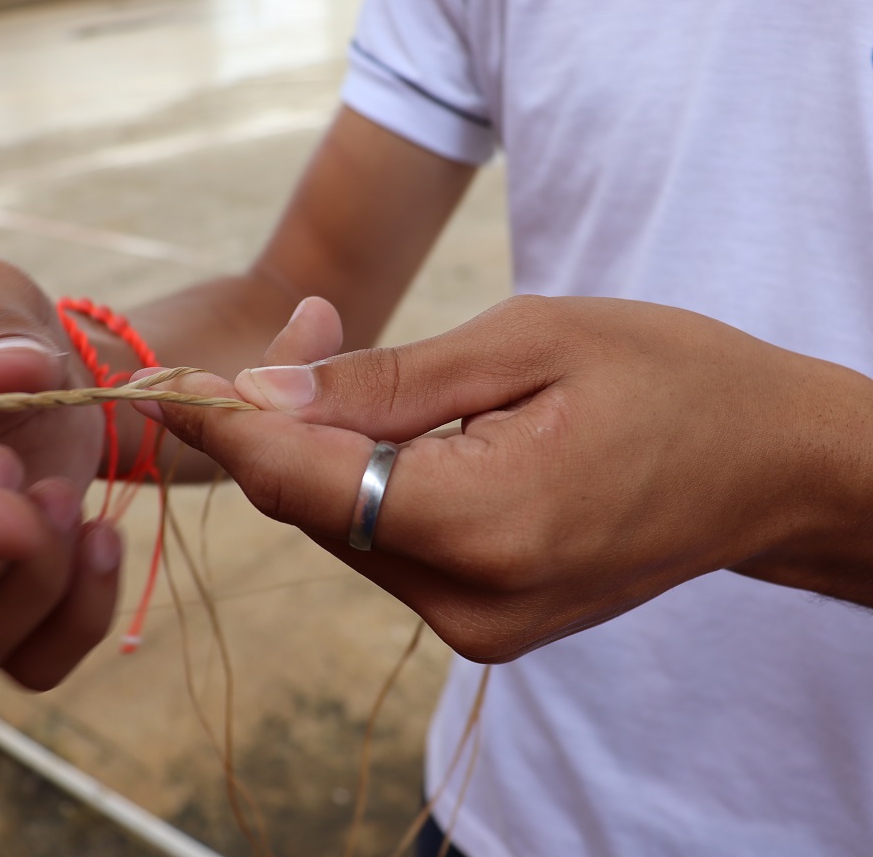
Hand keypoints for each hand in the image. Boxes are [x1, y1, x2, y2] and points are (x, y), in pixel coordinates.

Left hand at [142, 295, 872, 660]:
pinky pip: (388, 543)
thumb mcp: (527, 341)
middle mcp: (471, 602)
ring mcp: (478, 625)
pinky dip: (370, 480)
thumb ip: (385, 381)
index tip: (174, 378)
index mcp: (487, 527)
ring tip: (348, 354)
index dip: (229, 425)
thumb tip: (260, 392)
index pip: (304, 484)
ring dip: (327, 444)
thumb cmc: (674, 379)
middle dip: (285, 415)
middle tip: (307, 323)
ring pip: (346, 526)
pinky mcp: (485, 620)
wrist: (773, 466)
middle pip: (316, 506)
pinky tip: (393, 420)